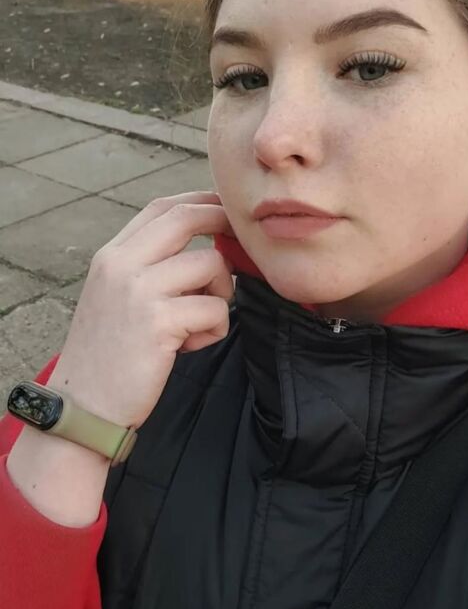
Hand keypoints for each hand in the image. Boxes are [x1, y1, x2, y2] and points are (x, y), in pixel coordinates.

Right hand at [47, 191, 237, 428]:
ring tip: (199, 323)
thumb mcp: (116, 298)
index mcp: (111, 256)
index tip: (223, 210)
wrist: (84, 406)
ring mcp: (139, 291)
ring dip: (221, 293)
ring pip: (210, 264)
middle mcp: (122, 265)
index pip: (161, 208)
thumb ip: (147, 269)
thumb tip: (203, 249)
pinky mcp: (159, 322)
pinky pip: (215, 309)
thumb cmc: (108, 357)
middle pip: (186, 218)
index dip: (199, 202)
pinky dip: (215, 329)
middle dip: (223, 223)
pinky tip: (190, 347)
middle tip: (242, 243)